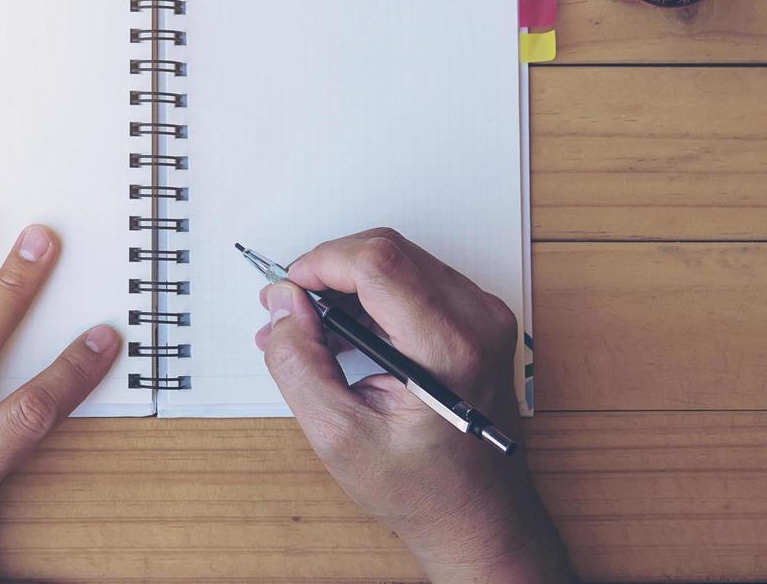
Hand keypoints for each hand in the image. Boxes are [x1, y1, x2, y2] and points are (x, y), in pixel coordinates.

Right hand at [255, 229, 573, 582]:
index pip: (377, 262)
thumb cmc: (424, 488)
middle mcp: (476, 321)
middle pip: (385, 250)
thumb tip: (283, 305)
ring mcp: (482, 316)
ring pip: (397, 258)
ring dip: (346, 283)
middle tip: (290, 310)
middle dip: (327, 271)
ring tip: (312, 331)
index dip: (320, 264)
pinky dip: (370, 296)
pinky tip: (345, 333)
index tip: (288, 291)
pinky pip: (413, 277)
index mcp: (448, 348)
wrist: (479, 516)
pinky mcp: (477, 319)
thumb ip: (299, 363)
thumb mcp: (338, 436)